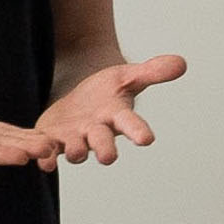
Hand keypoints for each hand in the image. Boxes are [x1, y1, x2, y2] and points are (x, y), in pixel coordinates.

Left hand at [37, 53, 186, 167]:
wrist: (79, 94)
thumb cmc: (107, 89)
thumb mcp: (127, 75)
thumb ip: (152, 71)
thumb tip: (181, 63)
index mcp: (116, 115)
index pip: (131, 123)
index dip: (138, 130)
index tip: (147, 139)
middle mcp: (97, 131)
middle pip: (103, 141)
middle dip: (105, 148)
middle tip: (109, 157)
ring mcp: (75, 137)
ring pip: (75, 149)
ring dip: (74, 151)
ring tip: (74, 152)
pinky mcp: (52, 139)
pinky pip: (48, 151)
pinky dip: (45, 157)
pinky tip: (42, 161)